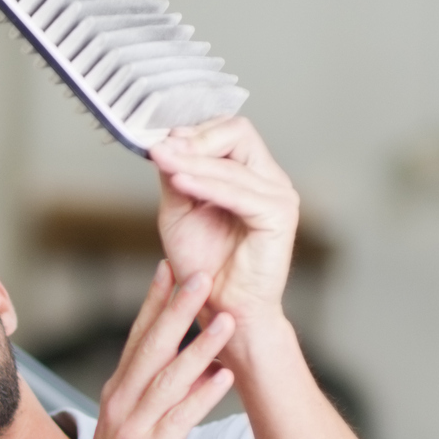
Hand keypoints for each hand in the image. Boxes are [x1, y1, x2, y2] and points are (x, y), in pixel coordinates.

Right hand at [62, 263, 237, 438]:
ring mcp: (132, 427)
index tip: (170, 267)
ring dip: (200, 346)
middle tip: (199, 274)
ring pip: (168, 377)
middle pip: (151, 346)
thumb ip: (161, 395)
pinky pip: (179, 419)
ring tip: (226, 320)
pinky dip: (201, 396)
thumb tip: (196, 365)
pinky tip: (223, 377)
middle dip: (176, 308)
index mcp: (118, 391)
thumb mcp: (137, 427)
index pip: (136, 337)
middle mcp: (121, 402)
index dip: (154, 301)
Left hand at [149, 116, 299, 327]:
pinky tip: (179, 181)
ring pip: (233, 162)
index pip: (228, 130)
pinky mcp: (279, 216)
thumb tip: (167, 143)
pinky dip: (206, 184)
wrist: (221, 308)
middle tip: (161, 148)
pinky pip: (239, 192)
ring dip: (191, 160)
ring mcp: (279, 195)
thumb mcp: (179, 211)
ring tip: (161, 160)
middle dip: (195, 139)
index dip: (193, 131)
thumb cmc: (203, 265)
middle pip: (239, 132)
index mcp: (250, 174)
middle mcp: (269, 180)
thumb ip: (176, 176)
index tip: (159, 140)